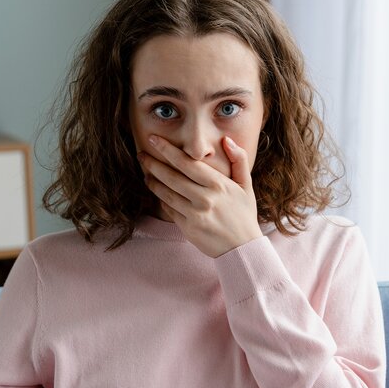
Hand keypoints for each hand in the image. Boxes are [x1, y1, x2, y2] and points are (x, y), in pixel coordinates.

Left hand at [138, 134, 263, 257]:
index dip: (167, 150)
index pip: (187, 163)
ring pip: (166, 193)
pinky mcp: (187, 227)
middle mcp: (205, 198)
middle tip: (141, 154)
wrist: (243, 248)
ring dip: (152, 181)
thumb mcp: (246, 185)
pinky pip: (169, 209)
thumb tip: (226, 140)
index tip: (153, 139)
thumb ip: (239, 159)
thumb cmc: (243, 213)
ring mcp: (195, 214)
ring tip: (145, 172)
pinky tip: (156, 190)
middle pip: (171, 177)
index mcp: (218, 184)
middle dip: (153, 163)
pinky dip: (160, 198)